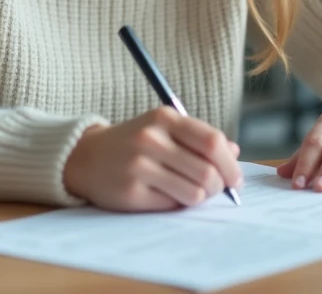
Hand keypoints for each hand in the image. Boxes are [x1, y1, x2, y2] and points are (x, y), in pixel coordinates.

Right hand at [62, 108, 242, 211]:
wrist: (86, 157)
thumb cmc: (134, 143)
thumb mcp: (164, 129)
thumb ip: (199, 138)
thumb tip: (234, 152)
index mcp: (165, 118)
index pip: (212, 142)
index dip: (231, 164)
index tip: (235, 179)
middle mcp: (151, 139)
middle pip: (207, 171)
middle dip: (219, 186)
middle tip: (215, 191)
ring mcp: (139, 165)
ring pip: (194, 192)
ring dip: (200, 198)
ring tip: (192, 193)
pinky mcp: (131, 191)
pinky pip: (172, 205)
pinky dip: (177, 203)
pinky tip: (168, 195)